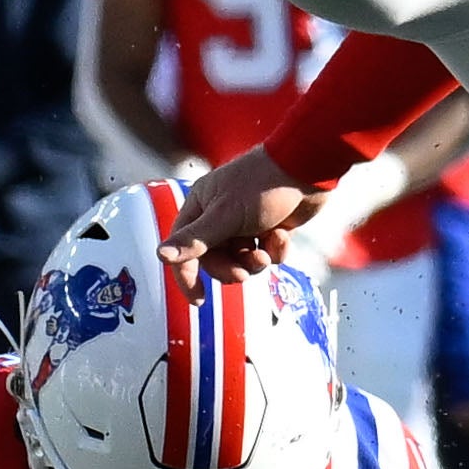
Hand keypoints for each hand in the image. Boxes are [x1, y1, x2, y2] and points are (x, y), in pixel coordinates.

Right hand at [164, 146, 323, 281]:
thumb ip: (194, 240)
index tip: (199, 300)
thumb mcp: (224, 216)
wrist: (307, 169)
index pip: (183, 249)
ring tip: (265, 253)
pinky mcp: (269, 227)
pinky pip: (265, 253)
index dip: (187, 276)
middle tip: (244, 273)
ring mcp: (245, 222)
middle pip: (215, 260)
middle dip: (231, 269)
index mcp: (201, 208)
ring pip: (242, 260)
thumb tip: (160, 256)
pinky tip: (282, 236)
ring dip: (254, 262)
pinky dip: (274, 250)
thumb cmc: (261, 184)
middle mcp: (219, 215)